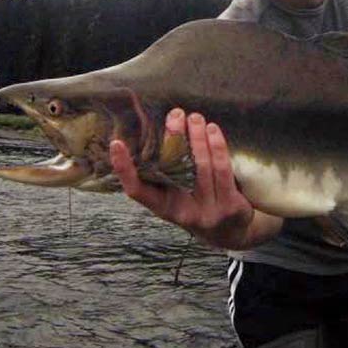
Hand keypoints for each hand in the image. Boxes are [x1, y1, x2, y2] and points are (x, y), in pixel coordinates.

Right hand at [109, 108, 279, 249]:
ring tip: (195, 117)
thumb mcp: (176, 197)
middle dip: (174, 138)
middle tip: (175, 114)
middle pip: (174, 170)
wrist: (231, 233)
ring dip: (197, 137)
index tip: (116, 144)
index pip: (137, 191)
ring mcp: (208, 210)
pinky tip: (212, 130)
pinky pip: (222, 169)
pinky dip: (217, 146)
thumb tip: (153, 134)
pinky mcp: (230, 206)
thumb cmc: (198, 205)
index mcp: (163, 208)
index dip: (124, 169)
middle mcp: (183, 211)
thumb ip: (165, 175)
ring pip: (201, 166)